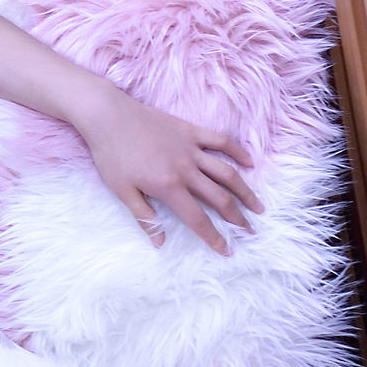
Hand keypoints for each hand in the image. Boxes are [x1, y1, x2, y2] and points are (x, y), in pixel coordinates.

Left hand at [81, 85, 262, 256]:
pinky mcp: (190, 131)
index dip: (214, 237)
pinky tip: (250, 163)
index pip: (198, 219)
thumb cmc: (111, 155)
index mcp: (168, 187)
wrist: (108, 116)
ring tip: (258, 206)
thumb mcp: (122, 191)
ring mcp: (191, 149)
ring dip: (245, 191)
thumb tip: (159, 243)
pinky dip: (238, 152)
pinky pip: (221, 141)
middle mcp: (186, 169)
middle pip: (220, 198)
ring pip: (227, 172)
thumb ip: (144, 217)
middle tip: (250, 232)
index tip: (227, 250)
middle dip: (237, 218)